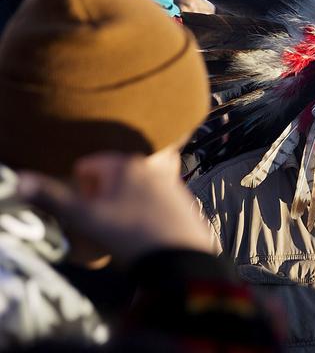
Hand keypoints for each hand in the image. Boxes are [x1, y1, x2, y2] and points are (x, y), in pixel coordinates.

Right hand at [16, 152, 212, 264]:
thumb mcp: (85, 218)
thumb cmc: (130, 235)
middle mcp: (151, 167)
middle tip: (107, 222)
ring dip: (125, 205)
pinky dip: (147, 214)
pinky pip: (156, 203)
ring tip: (126, 231)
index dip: (82, 190)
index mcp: (125, 164)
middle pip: (113, 178)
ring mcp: (171, 183)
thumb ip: (53, 198)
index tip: (90, 210)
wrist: (179, 258)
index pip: (88, 165)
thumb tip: (22, 180)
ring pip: (135, 190)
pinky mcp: (185, 201)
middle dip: (104, 197)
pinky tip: (147, 234)